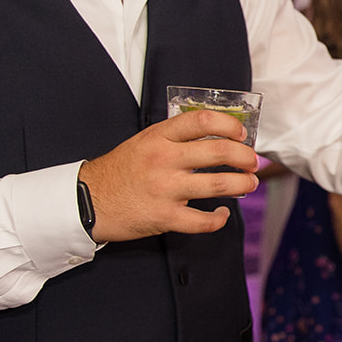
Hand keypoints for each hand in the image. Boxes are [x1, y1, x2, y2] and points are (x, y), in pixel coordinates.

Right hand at [80, 110, 258, 242]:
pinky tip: (222, 215)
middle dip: (245, 156)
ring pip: (219, 184)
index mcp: (159, 136)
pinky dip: (219, 219)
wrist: (89, 201)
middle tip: (252, 161)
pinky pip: (203, 220)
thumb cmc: (120, 170)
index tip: (241, 133)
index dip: (229, 125)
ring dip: (243, 184)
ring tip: (250, 183)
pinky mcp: (165, 217)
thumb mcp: (143, 141)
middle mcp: (164, 159)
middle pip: (219, 151)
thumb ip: (174, 137)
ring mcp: (165, 189)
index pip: (202, 121)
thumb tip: (216, 137)